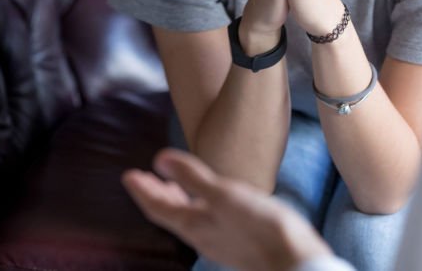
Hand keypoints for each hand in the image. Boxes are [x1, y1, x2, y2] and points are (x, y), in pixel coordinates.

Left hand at [122, 149, 331, 270]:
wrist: (294, 261)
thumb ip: (193, 177)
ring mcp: (219, 241)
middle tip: (143, 177)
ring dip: (176, 199)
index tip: (128, 174)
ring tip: (170, 186)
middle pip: (170, 214)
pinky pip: (205, 222)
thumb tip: (158, 160)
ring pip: (187, 218)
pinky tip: (210, 201)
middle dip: (155, 194)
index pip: (157, 207)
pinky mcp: (236, 242)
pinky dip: (196, 206)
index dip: (141, 190)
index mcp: (194, 225)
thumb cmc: (261, 228)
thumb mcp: (225, 195)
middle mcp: (202, 236)